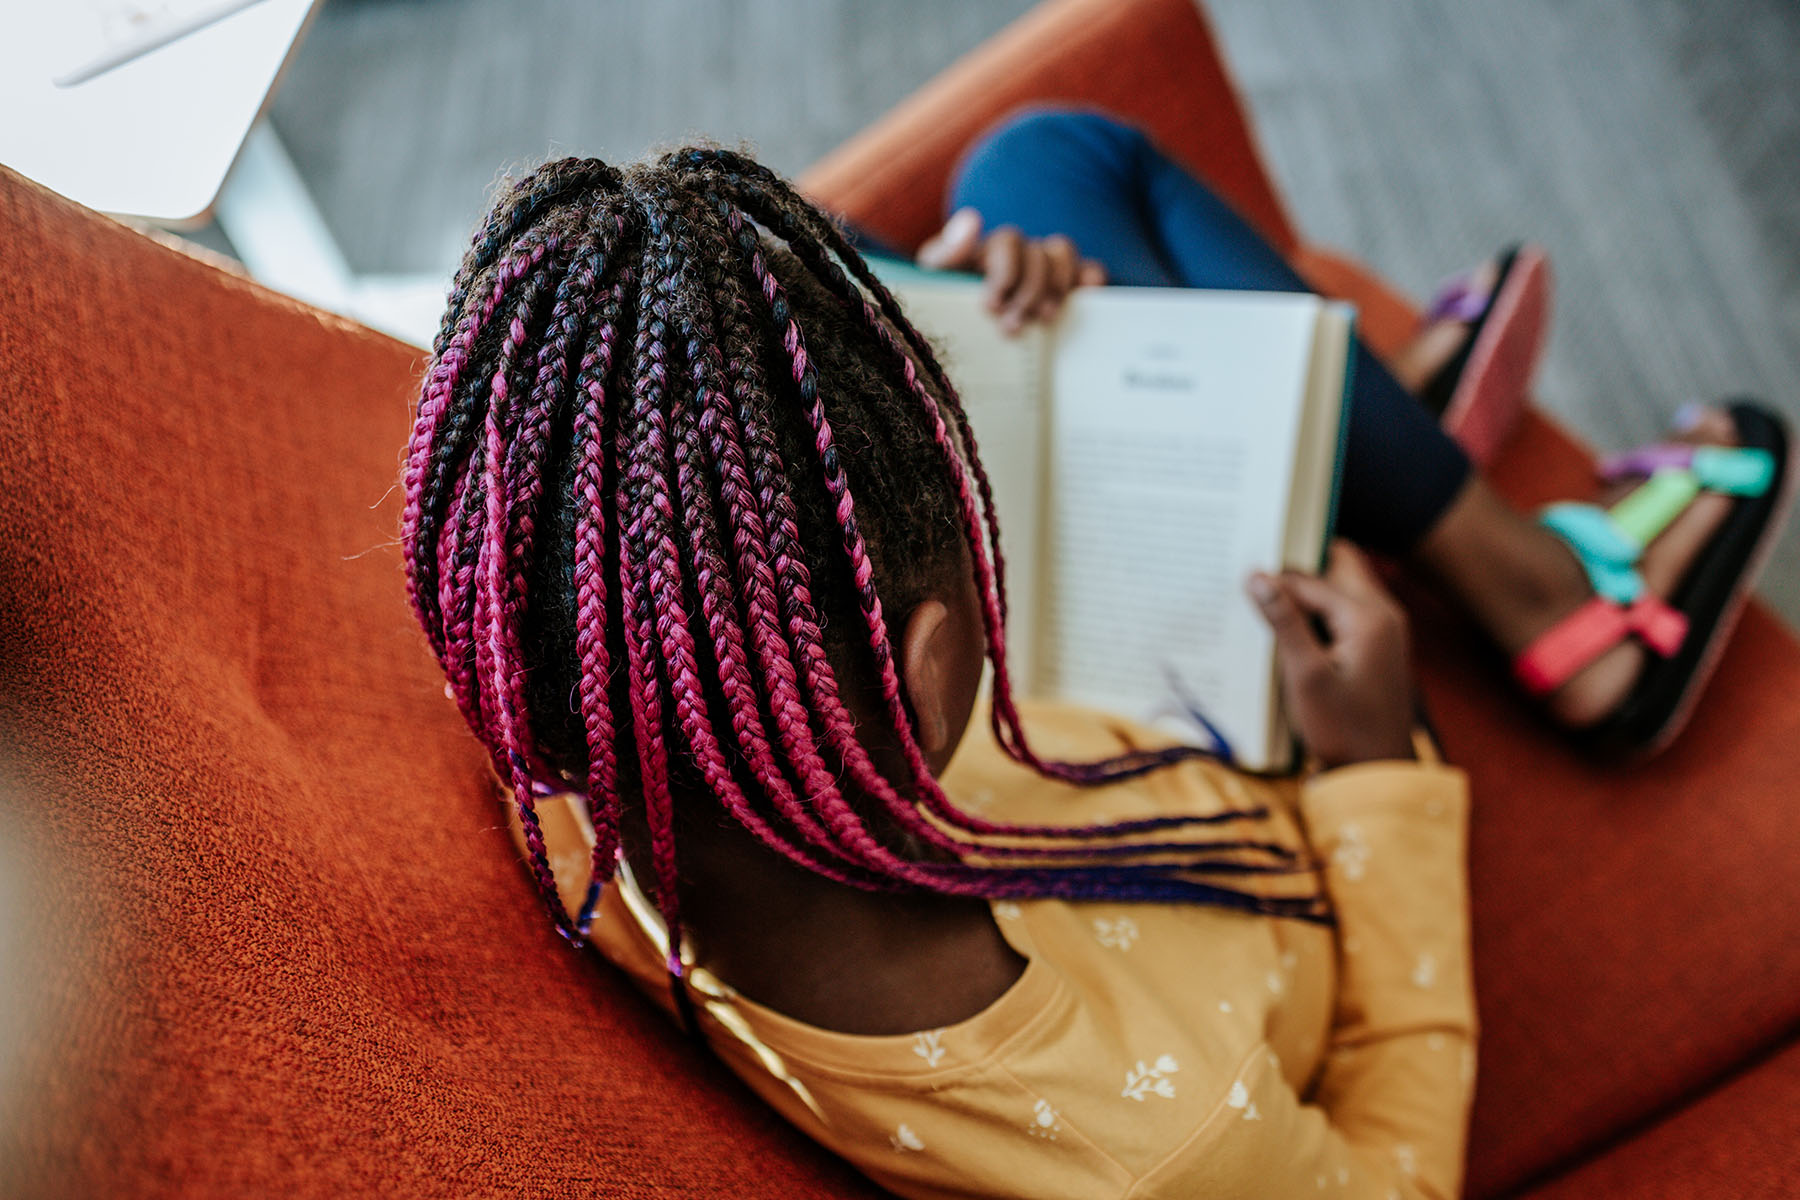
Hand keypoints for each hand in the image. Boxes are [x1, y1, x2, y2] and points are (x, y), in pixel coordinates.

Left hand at [915, 207, 1106, 335]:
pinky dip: (1090, 277)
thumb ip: (945, 253)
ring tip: (1044, 319)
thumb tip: (973, 219)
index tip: (991, 307)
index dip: (1004, 272)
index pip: (1008, 242)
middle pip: (1035, 253)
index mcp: (988, 249)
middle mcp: (1019, 251)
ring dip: (1056, 286)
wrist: (968, 342)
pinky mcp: (1068, 285)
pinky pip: (1088, 268)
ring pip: (1061, 253)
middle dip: (1026, 292)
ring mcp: (1045, 265)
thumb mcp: (938, 280)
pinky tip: (1087, 290)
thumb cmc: (950, 306)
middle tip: (1012, 328)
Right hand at [1247, 541, 1415, 768]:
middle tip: (1259, 578)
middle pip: (1338, 568)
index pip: (1311, 581)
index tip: (1239, 579)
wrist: (1378, 773)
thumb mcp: (1307, 675)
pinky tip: (1292, 632)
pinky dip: (1320, 614)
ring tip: (1268, 605)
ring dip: (1308, 593)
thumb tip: (1258, 576)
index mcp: (1368, 616)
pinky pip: (1347, 612)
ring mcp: (1385, 630)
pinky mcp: (1379, 647)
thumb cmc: (1343, 729)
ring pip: (1342, 589)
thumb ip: (1284, 621)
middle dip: (1299, 569)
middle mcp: (1384, 614)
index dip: (1275, 580)